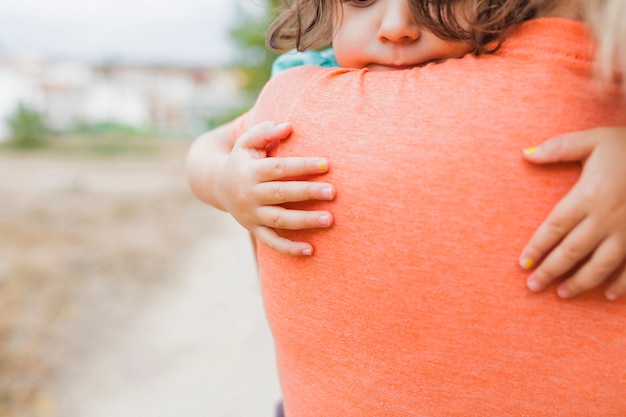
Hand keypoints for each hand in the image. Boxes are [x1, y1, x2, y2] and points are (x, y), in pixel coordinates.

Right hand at [215, 121, 335, 255]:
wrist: (217, 185)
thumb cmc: (243, 159)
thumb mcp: (247, 141)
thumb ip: (265, 131)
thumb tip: (288, 126)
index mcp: (250, 171)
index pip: (279, 168)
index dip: (302, 166)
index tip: (326, 164)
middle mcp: (250, 194)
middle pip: (282, 194)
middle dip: (307, 193)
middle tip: (333, 192)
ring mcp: (252, 214)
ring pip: (280, 219)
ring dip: (304, 221)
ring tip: (329, 219)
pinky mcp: (254, 229)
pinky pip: (272, 242)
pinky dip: (289, 248)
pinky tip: (311, 250)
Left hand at [520, 127, 625, 298]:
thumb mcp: (593, 139)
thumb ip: (558, 148)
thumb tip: (525, 154)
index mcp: (587, 196)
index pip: (553, 228)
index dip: (537, 248)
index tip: (523, 263)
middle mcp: (606, 217)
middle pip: (571, 251)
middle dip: (550, 271)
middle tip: (533, 286)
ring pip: (601, 265)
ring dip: (580, 283)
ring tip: (562, 294)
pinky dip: (623, 284)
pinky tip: (609, 295)